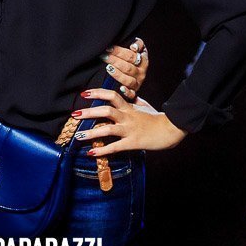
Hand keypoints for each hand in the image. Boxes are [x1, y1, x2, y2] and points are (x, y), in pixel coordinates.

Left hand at [72, 88, 187, 155]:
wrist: (171, 129)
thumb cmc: (156, 118)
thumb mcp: (144, 105)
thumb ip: (132, 99)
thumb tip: (124, 92)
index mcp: (129, 107)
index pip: (111, 95)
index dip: (97, 93)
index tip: (84, 93)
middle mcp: (127, 116)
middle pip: (106, 110)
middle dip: (89, 112)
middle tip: (74, 114)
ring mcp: (129, 129)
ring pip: (107, 128)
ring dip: (91, 132)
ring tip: (78, 136)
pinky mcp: (133, 142)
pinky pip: (115, 146)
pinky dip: (103, 150)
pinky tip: (92, 153)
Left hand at [102, 37, 148, 101]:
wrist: (136, 70)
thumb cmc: (133, 58)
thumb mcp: (138, 48)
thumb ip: (138, 44)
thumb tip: (134, 46)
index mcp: (143, 61)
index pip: (131, 56)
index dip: (120, 52)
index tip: (109, 48)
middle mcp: (141, 73)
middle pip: (128, 67)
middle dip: (115, 61)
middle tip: (104, 56)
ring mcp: (137, 83)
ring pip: (128, 80)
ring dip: (118, 74)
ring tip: (108, 68)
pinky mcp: (133, 92)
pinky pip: (132, 94)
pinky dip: (127, 92)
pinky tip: (121, 88)